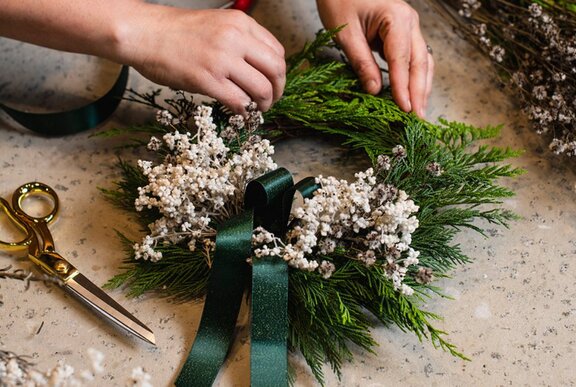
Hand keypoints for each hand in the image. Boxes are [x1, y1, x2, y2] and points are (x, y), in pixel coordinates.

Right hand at [121, 5, 285, 112]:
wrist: (144, 33)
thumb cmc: (176, 32)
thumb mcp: (216, 25)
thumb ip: (240, 41)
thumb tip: (258, 68)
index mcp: (241, 23)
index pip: (277, 51)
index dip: (279, 73)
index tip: (274, 84)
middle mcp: (235, 38)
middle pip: (276, 70)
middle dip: (278, 91)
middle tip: (271, 101)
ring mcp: (222, 59)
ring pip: (261, 88)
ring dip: (263, 104)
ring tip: (256, 110)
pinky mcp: (207, 79)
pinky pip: (238, 101)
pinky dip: (244, 112)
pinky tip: (240, 113)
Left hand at [316, 0, 432, 117]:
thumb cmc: (339, 0)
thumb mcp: (346, 34)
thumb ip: (361, 62)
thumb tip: (375, 91)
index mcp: (396, 18)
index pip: (402, 60)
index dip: (404, 87)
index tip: (405, 109)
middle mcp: (409, 22)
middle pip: (420, 62)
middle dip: (419, 92)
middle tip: (418, 118)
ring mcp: (409, 27)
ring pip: (422, 61)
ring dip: (421, 87)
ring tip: (418, 112)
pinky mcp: (402, 34)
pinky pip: (413, 59)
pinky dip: (414, 78)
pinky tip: (411, 95)